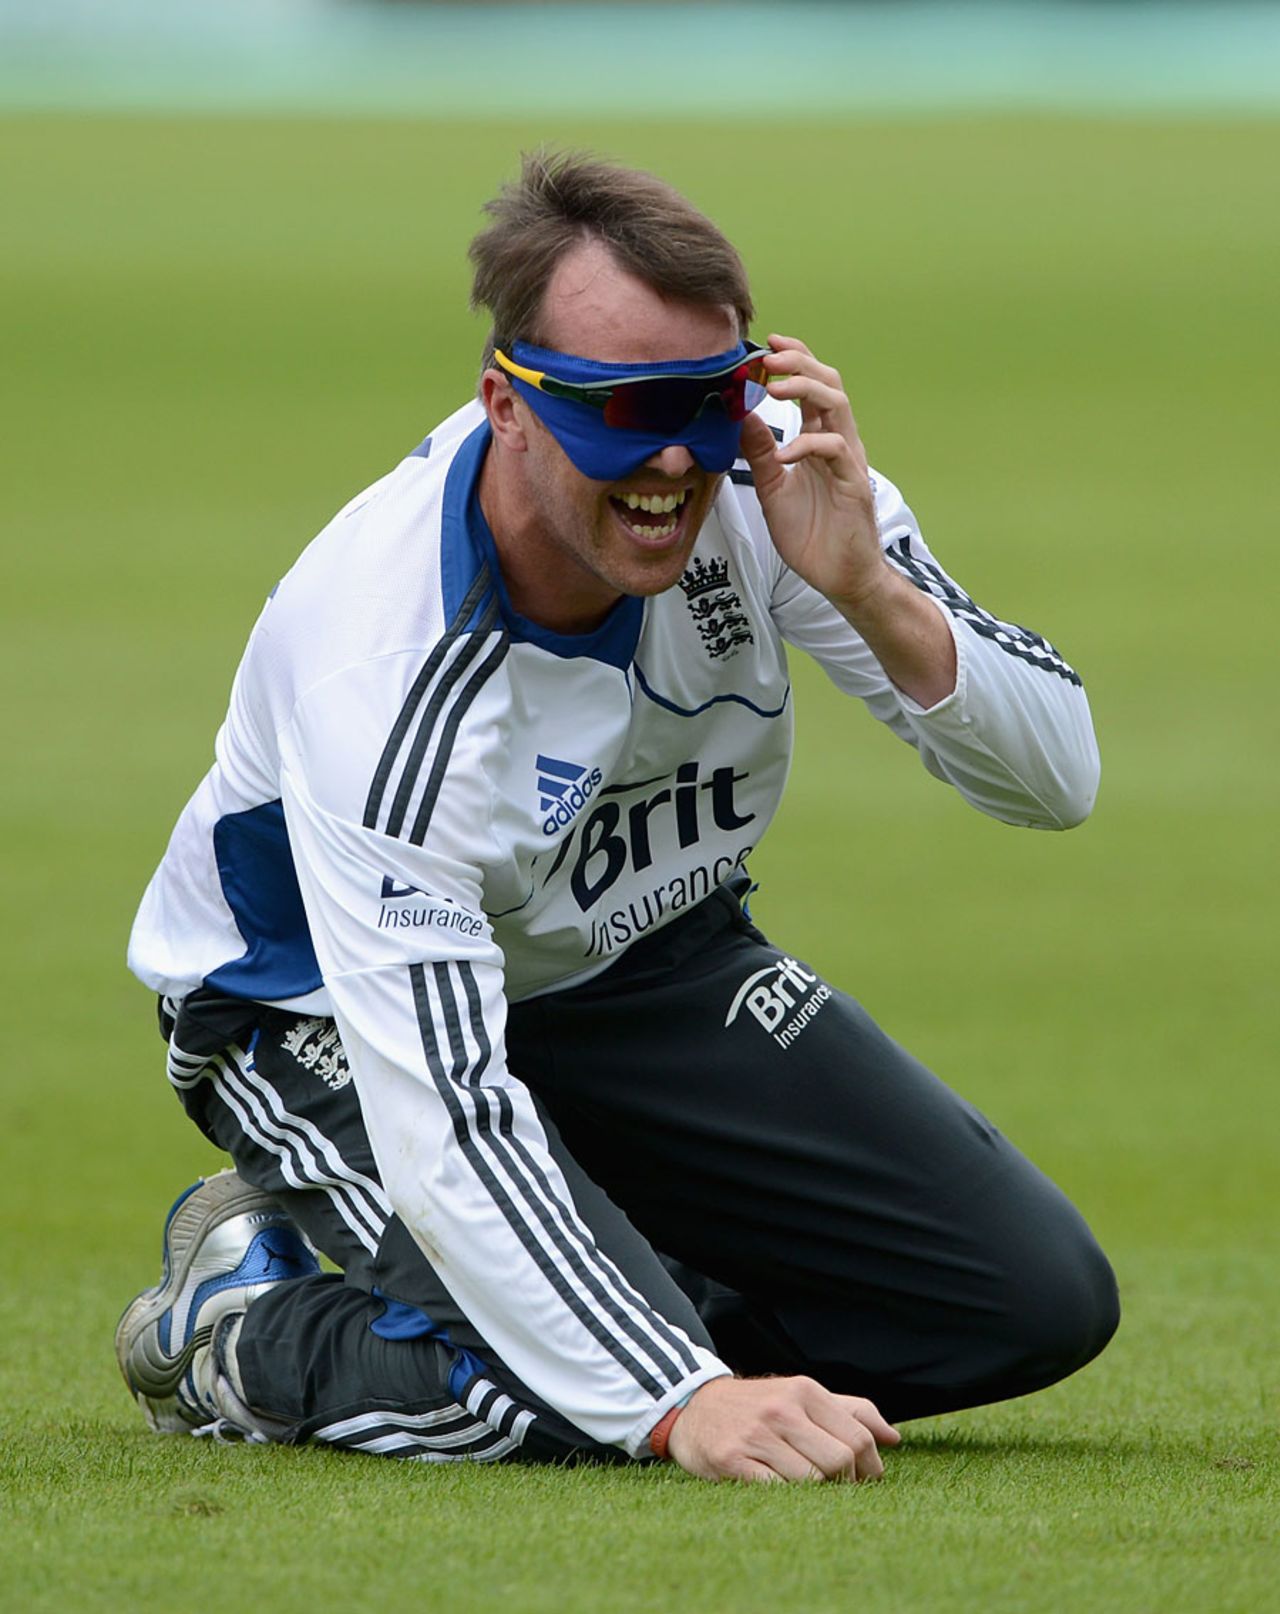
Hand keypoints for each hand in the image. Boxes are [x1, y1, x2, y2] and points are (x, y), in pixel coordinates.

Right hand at [665, 1375, 899, 1483]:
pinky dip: (784, 1496)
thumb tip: (893, 1437)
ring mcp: (755, 1435)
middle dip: (843, 1483)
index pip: (857, 1438)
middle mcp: (781, 1409)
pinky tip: (776, 1486)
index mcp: (804, 1391)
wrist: (694, 1406)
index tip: (860, 1479)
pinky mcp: (732, 1460)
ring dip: (813, 1492)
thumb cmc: (759, 1405)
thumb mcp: (803, 1396)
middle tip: (833, 1487)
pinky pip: (776, 1492)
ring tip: (799, 1482)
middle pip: (839, 1462)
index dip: (868, 1468)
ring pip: (811, 1481)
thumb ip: (850, 1411)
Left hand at [739, 335, 885, 611]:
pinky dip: (806, 445)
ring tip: (775, 388)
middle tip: (768, 356)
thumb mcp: (772, 487)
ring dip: (806, 388)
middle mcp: (838, 442)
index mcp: (819, 439)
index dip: (795, 360)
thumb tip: (738, 414)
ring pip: (838, 405)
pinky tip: (782, 456)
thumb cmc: (810, 533)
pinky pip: (834, 450)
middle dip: (799, 362)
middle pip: (829, 383)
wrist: (839, 576)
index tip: (767, 343)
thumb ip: (759, 452)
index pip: (812, 385)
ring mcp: (848, 461)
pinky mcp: (853, 484)